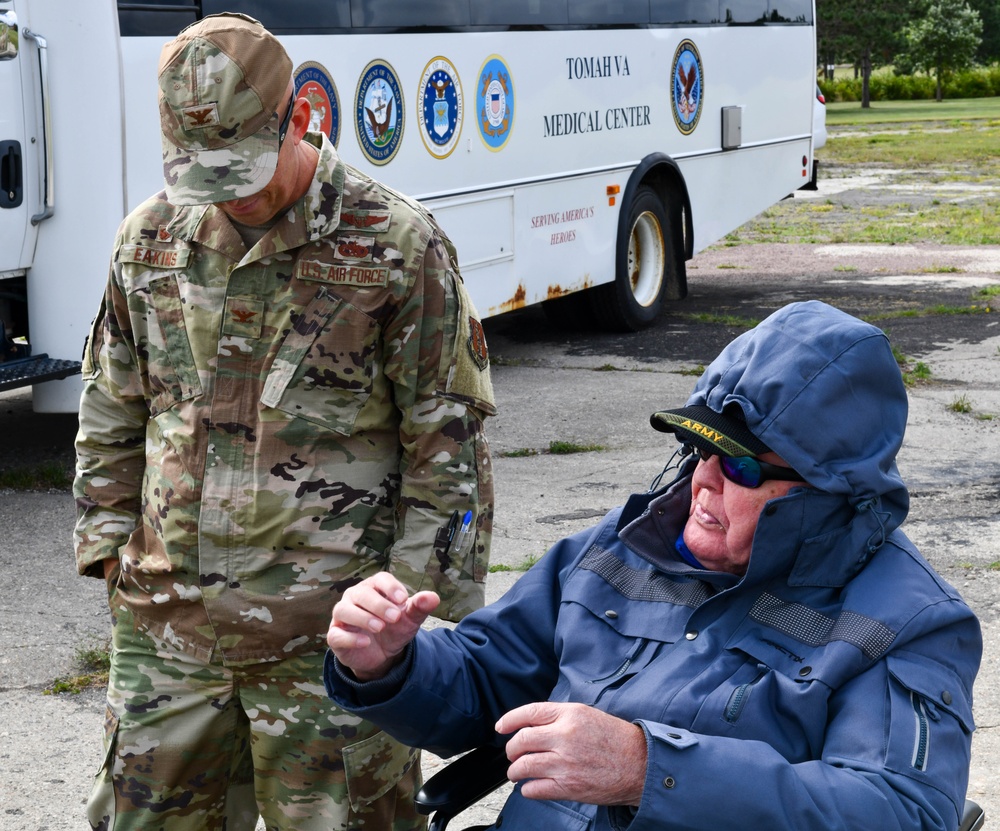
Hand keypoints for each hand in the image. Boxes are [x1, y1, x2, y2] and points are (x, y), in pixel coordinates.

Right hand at [327, 573, 439, 680]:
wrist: (382, 655)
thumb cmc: (394, 628)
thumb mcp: (409, 619)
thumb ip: (419, 607)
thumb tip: (434, 597)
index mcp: (374, 587)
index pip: (380, 579)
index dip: (391, 587)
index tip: (403, 600)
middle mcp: (355, 597)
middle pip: (361, 593)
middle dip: (378, 604)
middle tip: (395, 617)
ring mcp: (342, 616)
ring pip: (344, 610)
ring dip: (362, 617)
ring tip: (380, 627)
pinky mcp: (335, 636)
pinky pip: (337, 634)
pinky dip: (350, 638)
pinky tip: (365, 642)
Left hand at [496, 702, 647, 805]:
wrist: (640, 764)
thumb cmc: (615, 739)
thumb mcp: (587, 715)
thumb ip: (559, 718)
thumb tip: (531, 726)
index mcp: (570, 714)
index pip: (529, 713)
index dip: (510, 720)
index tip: (501, 727)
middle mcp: (565, 736)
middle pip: (521, 741)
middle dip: (511, 749)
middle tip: (513, 754)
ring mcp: (565, 763)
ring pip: (523, 766)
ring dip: (515, 770)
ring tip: (518, 772)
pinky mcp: (568, 787)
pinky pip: (534, 789)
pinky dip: (528, 788)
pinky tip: (531, 786)